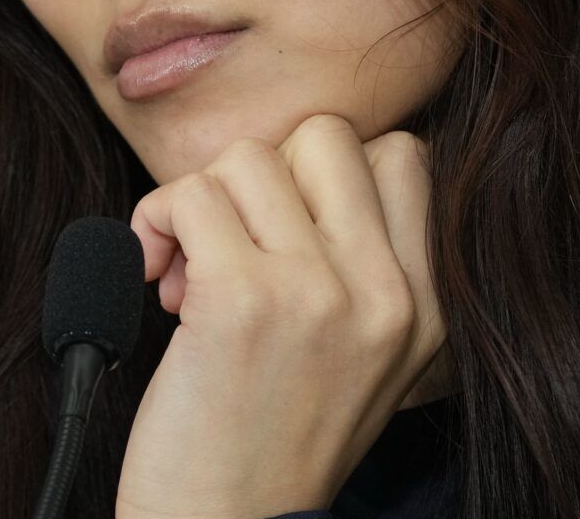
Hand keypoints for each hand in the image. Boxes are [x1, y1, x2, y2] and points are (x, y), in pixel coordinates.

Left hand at [116, 113, 445, 518]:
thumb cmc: (270, 444)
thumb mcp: (360, 358)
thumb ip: (356, 263)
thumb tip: (290, 167)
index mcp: (424, 307)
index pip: (399, 155)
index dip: (322, 176)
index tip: (283, 233)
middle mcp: (385, 294)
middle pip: (326, 135)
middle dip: (263, 174)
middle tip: (235, 243)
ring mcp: (317, 293)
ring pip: (247, 158)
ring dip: (200, 203)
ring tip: (190, 272)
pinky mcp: (241, 300)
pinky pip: (188, 196)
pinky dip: (155, 222)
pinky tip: (155, 277)